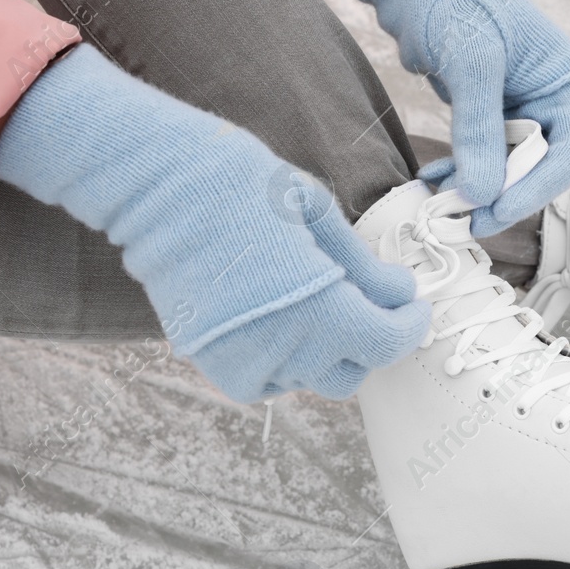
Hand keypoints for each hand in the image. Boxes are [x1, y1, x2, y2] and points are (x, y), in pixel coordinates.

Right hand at [0, 45, 428, 401]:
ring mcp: (248, 365)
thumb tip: (402, 294)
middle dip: (366, 340)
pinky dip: (282, 359)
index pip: (388, 344)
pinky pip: (269, 379)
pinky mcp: (216, 367)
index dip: (409, 325)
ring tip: (308, 298)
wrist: (156, 190)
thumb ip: (365, 267)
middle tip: (362, 300)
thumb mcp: (319, 216)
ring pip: (310, 377)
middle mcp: (287, 352)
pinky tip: (274, 316)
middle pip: (352, 371)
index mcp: (323, 313)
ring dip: (323, 349)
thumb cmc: (243, 188)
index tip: (412, 306)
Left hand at [309, 0, 569, 237]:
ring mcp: (518, 104)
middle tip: (463, 219)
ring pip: (508, 167)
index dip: (537, 189)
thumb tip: (481, 196)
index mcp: (564, 79)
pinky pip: (483, 155)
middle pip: (541, 167)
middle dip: (502, 194)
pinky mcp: (487, 109)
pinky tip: (434, 180)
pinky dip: (461, 172)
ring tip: (441, 205)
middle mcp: (549, 95)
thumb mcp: (470, 62)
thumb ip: (480, 131)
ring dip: (478, 189)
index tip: (494, 211)